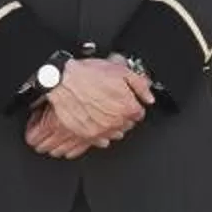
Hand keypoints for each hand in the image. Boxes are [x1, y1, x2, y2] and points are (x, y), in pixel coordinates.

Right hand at [24, 57, 151, 158]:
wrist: (63, 81)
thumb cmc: (88, 74)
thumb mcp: (121, 71)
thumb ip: (140, 85)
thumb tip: (149, 97)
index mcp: (128, 107)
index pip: (138, 113)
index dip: (131, 104)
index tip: (125, 100)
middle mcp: (116, 122)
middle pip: (127, 124)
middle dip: (122, 115)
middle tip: (111, 102)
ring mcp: (101, 130)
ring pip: (114, 134)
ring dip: (111, 124)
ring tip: (101, 111)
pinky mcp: (87, 135)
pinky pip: (100, 141)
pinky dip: (99, 133)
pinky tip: (95, 121)